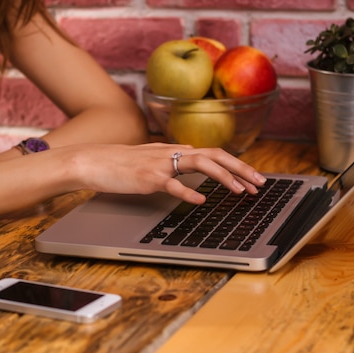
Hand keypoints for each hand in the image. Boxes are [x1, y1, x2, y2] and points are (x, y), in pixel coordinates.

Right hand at [74, 143, 266, 203]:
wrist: (94, 161)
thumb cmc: (120, 164)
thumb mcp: (151, 159)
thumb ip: (172, 161)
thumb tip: (190, 164)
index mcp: (174, 151)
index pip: (213, 154)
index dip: (236, 166)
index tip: (252, 180)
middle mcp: (172, 153)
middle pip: (215, 155)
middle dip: (241, 169)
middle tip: (259, 184)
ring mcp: (161, 165)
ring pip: (201, 164)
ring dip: (224, 177)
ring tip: (240, 191)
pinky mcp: (148, 177)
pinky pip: (172, 184)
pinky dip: (189, 192)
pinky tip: (201, 201)